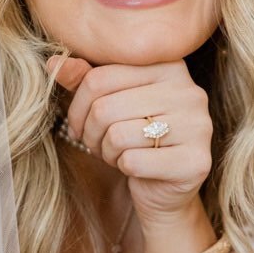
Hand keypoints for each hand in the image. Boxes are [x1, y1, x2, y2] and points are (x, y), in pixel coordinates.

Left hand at [47, 54, 212, 222]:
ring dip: (106, 151)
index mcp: (169, 66)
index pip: (100, 76)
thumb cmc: (134, 138)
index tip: (80, 123)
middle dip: (91, 133)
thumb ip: (85, 80)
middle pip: (106, 107)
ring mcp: (198, 126)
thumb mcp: (108, 104)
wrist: (164, 188)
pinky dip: (123, 168)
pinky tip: (134, 168)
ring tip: (117, 154)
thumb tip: (54, 64)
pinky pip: (133, 161)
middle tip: (98, 144)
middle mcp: (190, 91)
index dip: (78, 105)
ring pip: (118, 135)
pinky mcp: (196, 162)